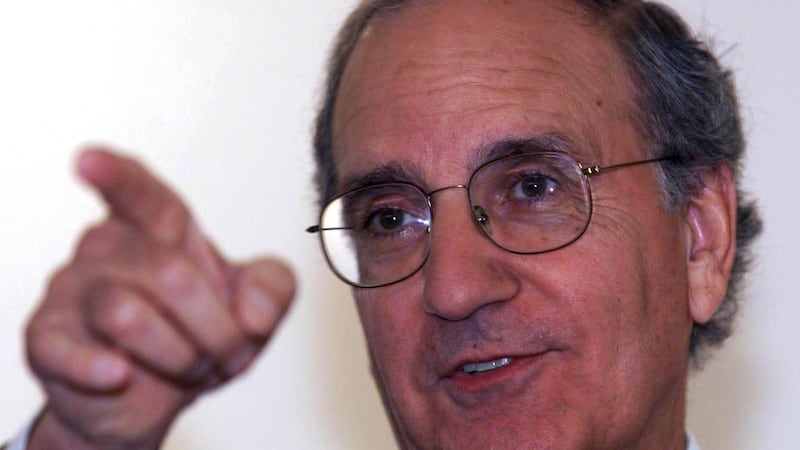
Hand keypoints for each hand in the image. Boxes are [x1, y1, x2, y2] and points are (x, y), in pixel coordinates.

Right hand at [24, 148, 294, 449]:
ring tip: (189, 369)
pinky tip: (117, 375)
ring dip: (179, 357)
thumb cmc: (200, 339)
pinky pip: (65, 349)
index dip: (116, 176)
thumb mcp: (256, 311)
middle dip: (217, 329)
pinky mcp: (47, 338)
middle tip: (231, 355)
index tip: (87, 161)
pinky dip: (94, 366)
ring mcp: (71, 289)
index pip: (139, 193)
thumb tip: (252, 312)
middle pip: (170, 274)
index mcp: (155, 228)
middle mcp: (107, 247)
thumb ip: (274, 289)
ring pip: (126, 314)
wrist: (155, 400)